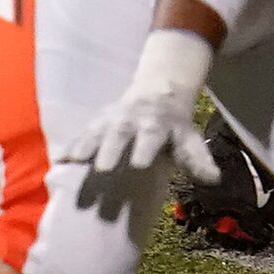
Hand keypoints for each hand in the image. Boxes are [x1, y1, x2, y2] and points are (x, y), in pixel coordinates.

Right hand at [58, 85, 219, 181]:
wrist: (156, 94)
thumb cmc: (173, 126)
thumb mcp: (189, 138)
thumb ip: (198, 159)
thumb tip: (213, 179)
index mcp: (155, 123)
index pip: (151, 134)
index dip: (145, 147)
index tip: (139, 164)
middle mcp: (129, 119)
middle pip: (118, 132)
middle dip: (109, 149)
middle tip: (100, 168)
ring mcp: (109, 120)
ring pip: (95, 130)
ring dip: (84, 145)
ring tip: (73, 161)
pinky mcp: (95, 124)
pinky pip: (81, 134)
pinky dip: (70, 146)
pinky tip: (60, 160)